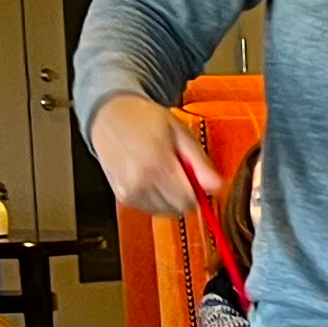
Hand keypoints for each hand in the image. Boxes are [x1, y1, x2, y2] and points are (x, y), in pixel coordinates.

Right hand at [88, 94, 215, 220]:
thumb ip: (200, 162)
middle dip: (186, 193)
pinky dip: (157, 198)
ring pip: (167, 211)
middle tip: (178, 170)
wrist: (110, 116)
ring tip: (162, 171)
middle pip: (180, 208)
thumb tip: (217, 187)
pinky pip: (152, 209)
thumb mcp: (181, 133)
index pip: (190, 199)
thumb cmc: (146, 120)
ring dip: (171, 197)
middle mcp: (141, 182)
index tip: (196, 176)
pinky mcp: (123, 197)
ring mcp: (130, 192)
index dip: (198, 189)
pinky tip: (151, 178)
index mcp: (158, 164)